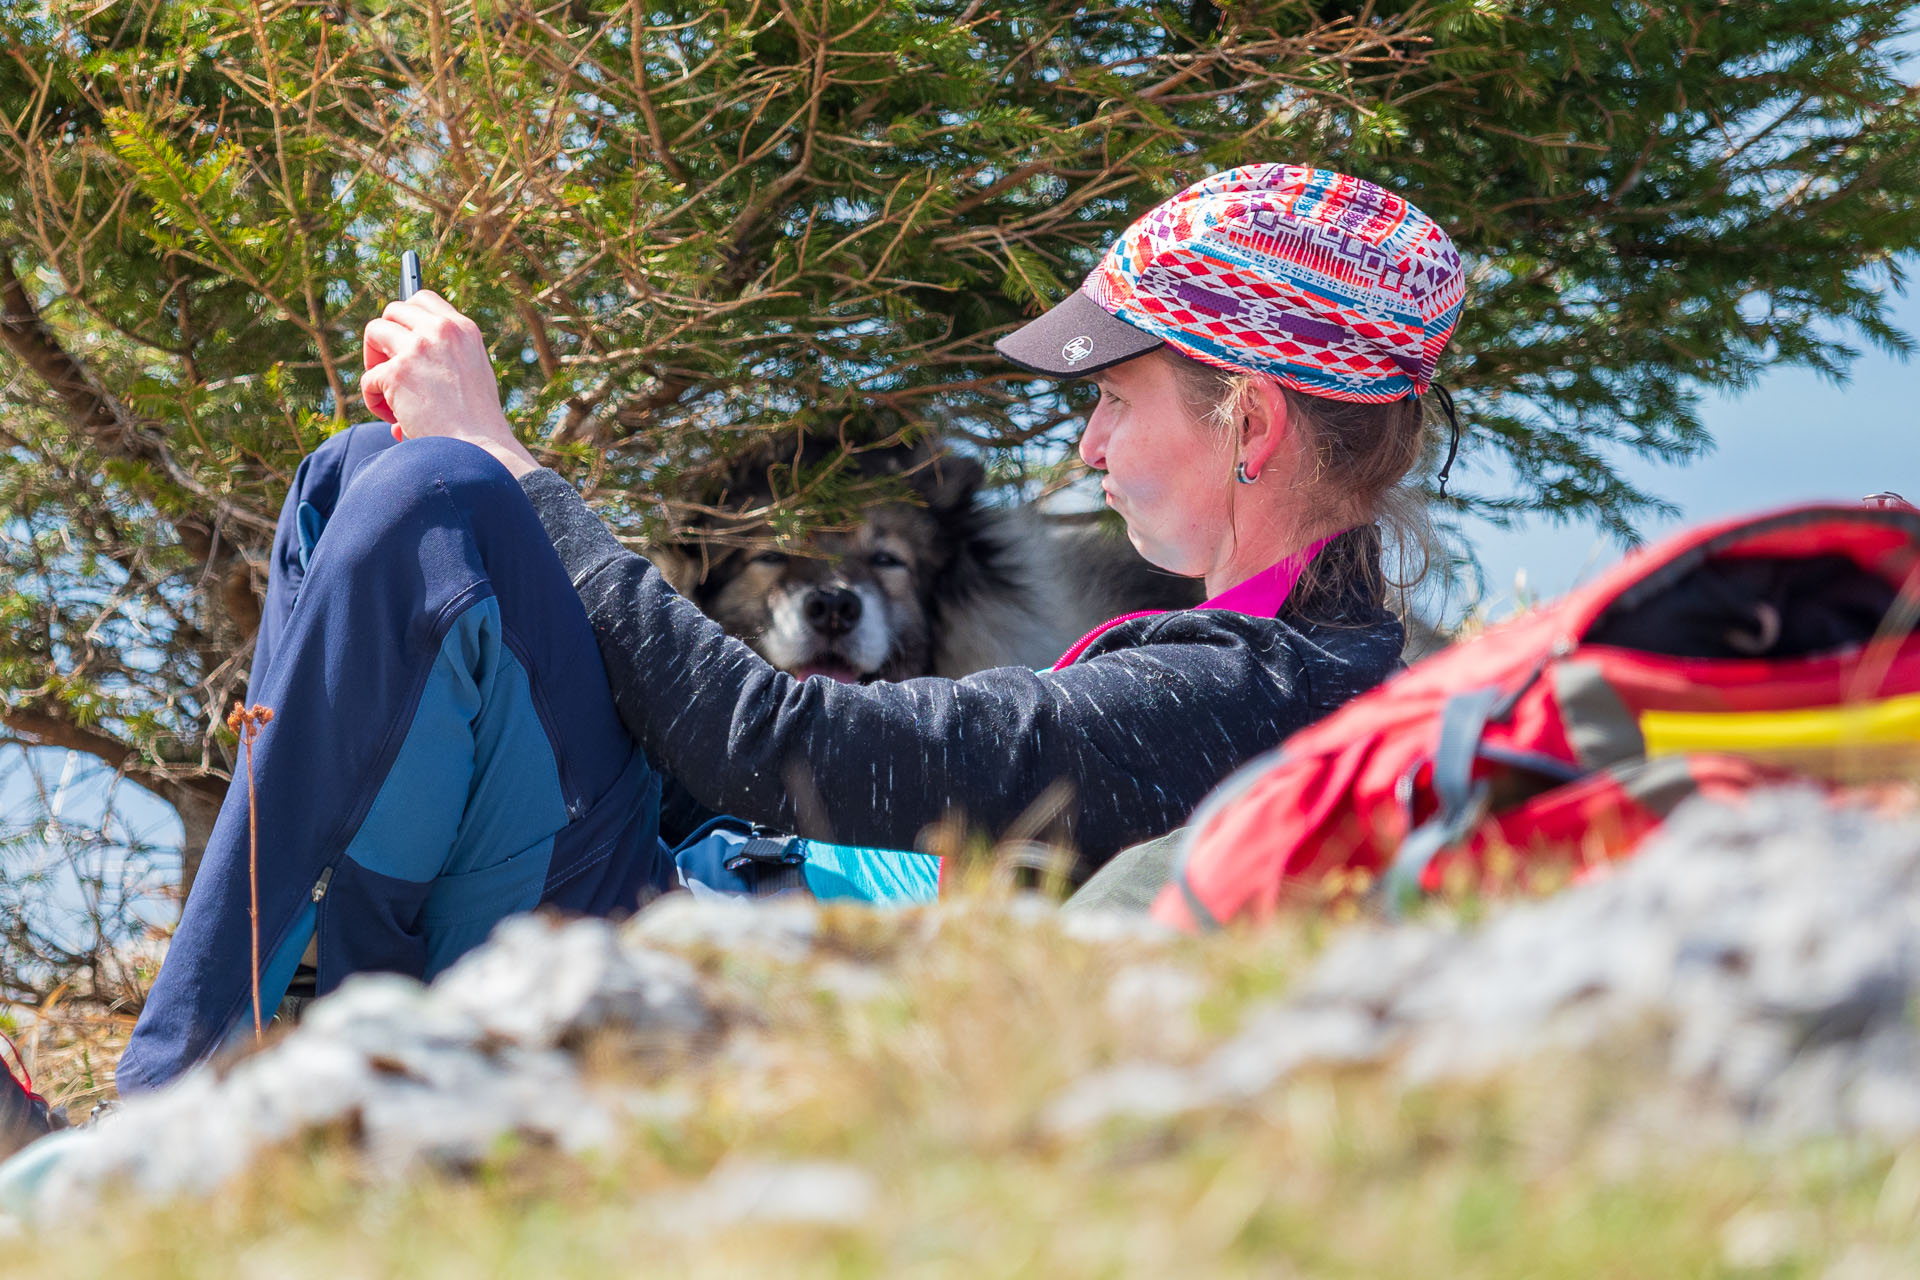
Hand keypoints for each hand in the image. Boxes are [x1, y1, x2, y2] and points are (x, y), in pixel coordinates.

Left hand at [361, 291, 538, 476]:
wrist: (480, 450)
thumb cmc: (478, 423)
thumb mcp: (472, 373)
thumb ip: (445, 355)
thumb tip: (399, 360)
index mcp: (464, 329)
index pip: (423, 299)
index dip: (405, 318)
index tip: (401, 338)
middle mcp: (441, 330)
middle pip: (393, 310)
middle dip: (385, 338)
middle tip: (391, 369)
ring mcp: (418, 348)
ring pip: (373, 332)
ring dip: (374, 363)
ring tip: (389, 393)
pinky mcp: (396, 372)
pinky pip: (369, 379)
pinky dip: (375, 401)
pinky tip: (395, 419)